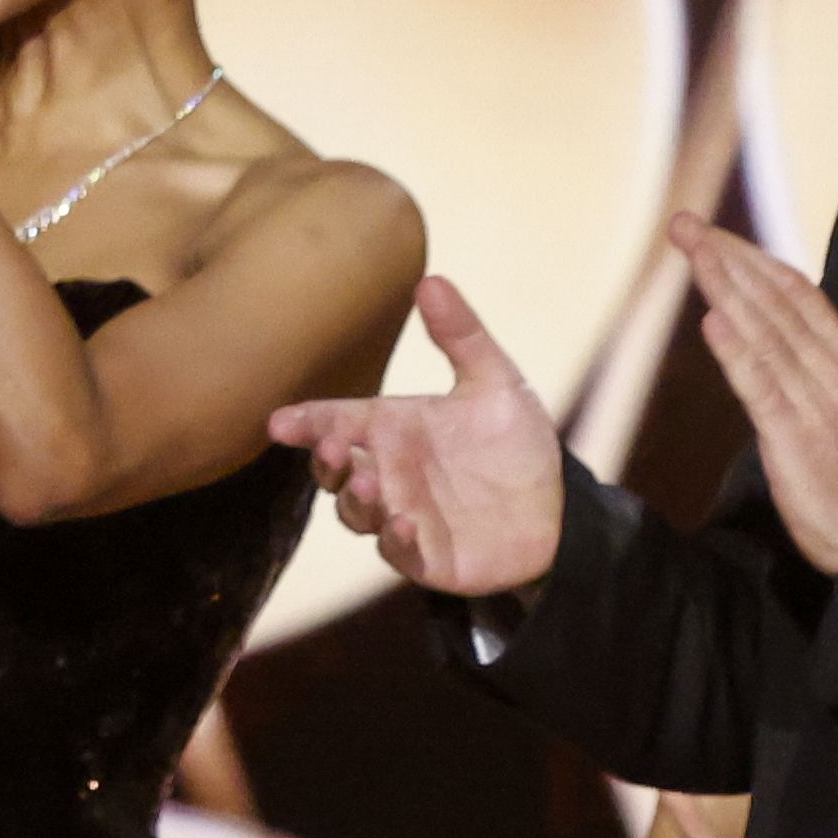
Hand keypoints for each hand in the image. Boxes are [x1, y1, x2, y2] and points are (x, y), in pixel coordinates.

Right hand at [266, 277, 566, 599]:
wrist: (556, 509)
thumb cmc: (515, 445)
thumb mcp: (496, 382)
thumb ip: (461, 336)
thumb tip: (429, 279)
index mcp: (395, 429)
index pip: (338, 420)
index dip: (307, 422)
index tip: (281, 422)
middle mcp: (388, 473)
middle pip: (336, 470)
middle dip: (327, 460)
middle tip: (337, 446)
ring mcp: (400, 516)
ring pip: (357, 512)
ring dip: (357, 499)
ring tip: (373, 481)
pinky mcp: (423, 557)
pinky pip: (397, 553)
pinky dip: (396, 540)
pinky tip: (407, 524)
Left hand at [680, 216, 837, 570]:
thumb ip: (810, 364)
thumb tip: (771, 336)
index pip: (794, 290)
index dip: (752, 257)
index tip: (713, 233)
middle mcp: (829, 366)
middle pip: (774, 298)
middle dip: (727, 257)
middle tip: (684, 224)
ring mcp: (813, 398)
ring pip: (765, 330)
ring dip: (725, 287)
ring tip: (694, 252)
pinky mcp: (793, 434)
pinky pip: (762, 385)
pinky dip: (737, 351)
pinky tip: (713, 321)